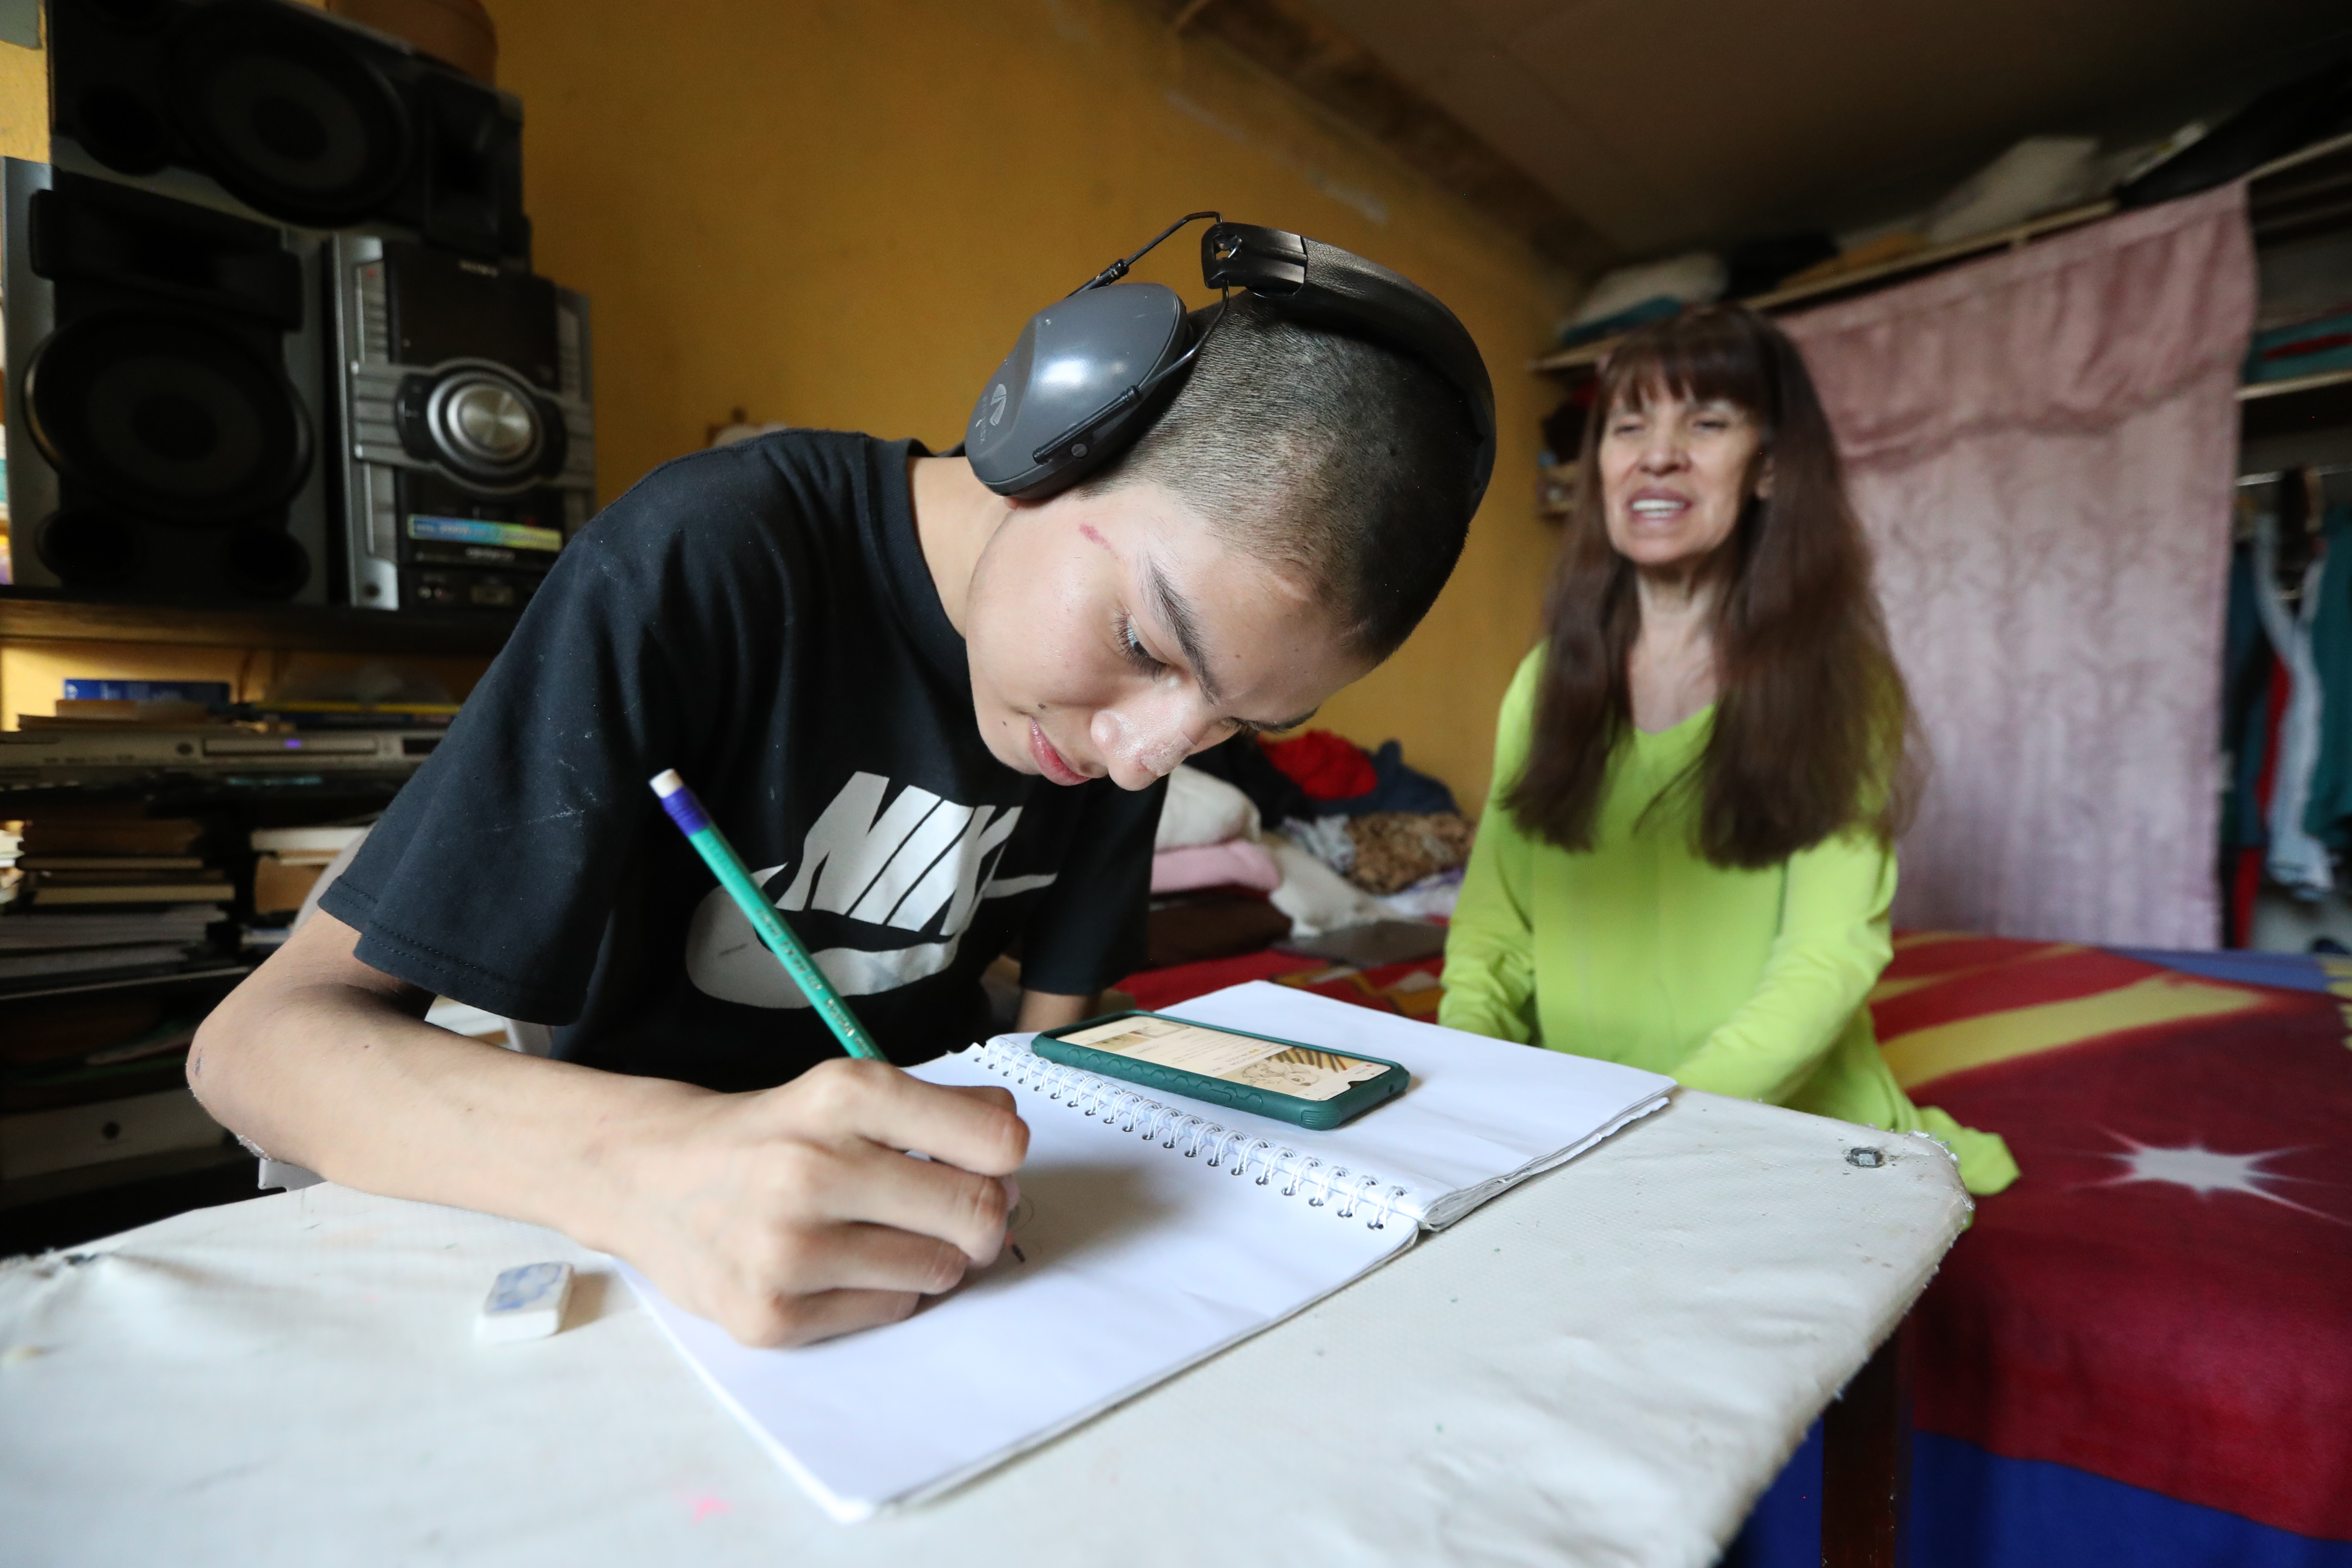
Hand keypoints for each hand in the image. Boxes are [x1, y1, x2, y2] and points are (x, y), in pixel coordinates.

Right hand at [608, 1059, 1027, 1346]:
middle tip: (958, 1211)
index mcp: (843, 1096)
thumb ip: (937, 1108)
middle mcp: (813, 1168)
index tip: (989, 1163)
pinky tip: (846, 1265)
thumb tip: (1012, 1139)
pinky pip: (891, 1311)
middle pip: (978, 1211)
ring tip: (889, 1234)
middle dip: (985, 1216)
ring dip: (936, 1257)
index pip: (995, 1139)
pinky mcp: (771, 1315)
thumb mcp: (844, 1092)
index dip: (1007, 1157)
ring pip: (941, 1269)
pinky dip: (888, 1291)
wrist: (647, 1178)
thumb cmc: (768, 1135)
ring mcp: (788, 1248)